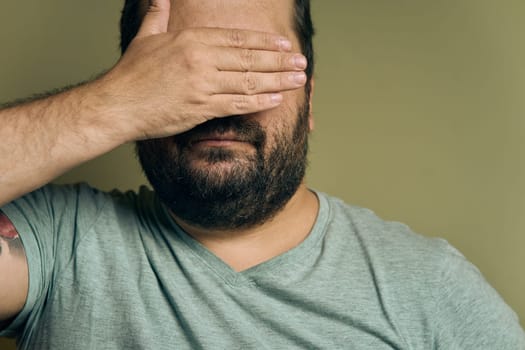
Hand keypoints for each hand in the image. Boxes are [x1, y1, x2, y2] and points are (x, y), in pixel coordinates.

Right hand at [99, 0, 307, 140]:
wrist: (118, 105)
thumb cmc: (132, 73)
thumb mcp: (146, 35)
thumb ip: (158, 13)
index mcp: (191, 39)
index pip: (237, 38)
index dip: (264, 42)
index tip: (284, 45)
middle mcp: (201, 59)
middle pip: (249, 59)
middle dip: (279, 61)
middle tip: (301, 62)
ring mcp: (202, 84)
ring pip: (248, 81)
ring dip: (278, 80)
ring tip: (298, 79)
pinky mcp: (201, 108)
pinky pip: (237, 103)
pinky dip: (259, 101)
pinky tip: (277, 98)